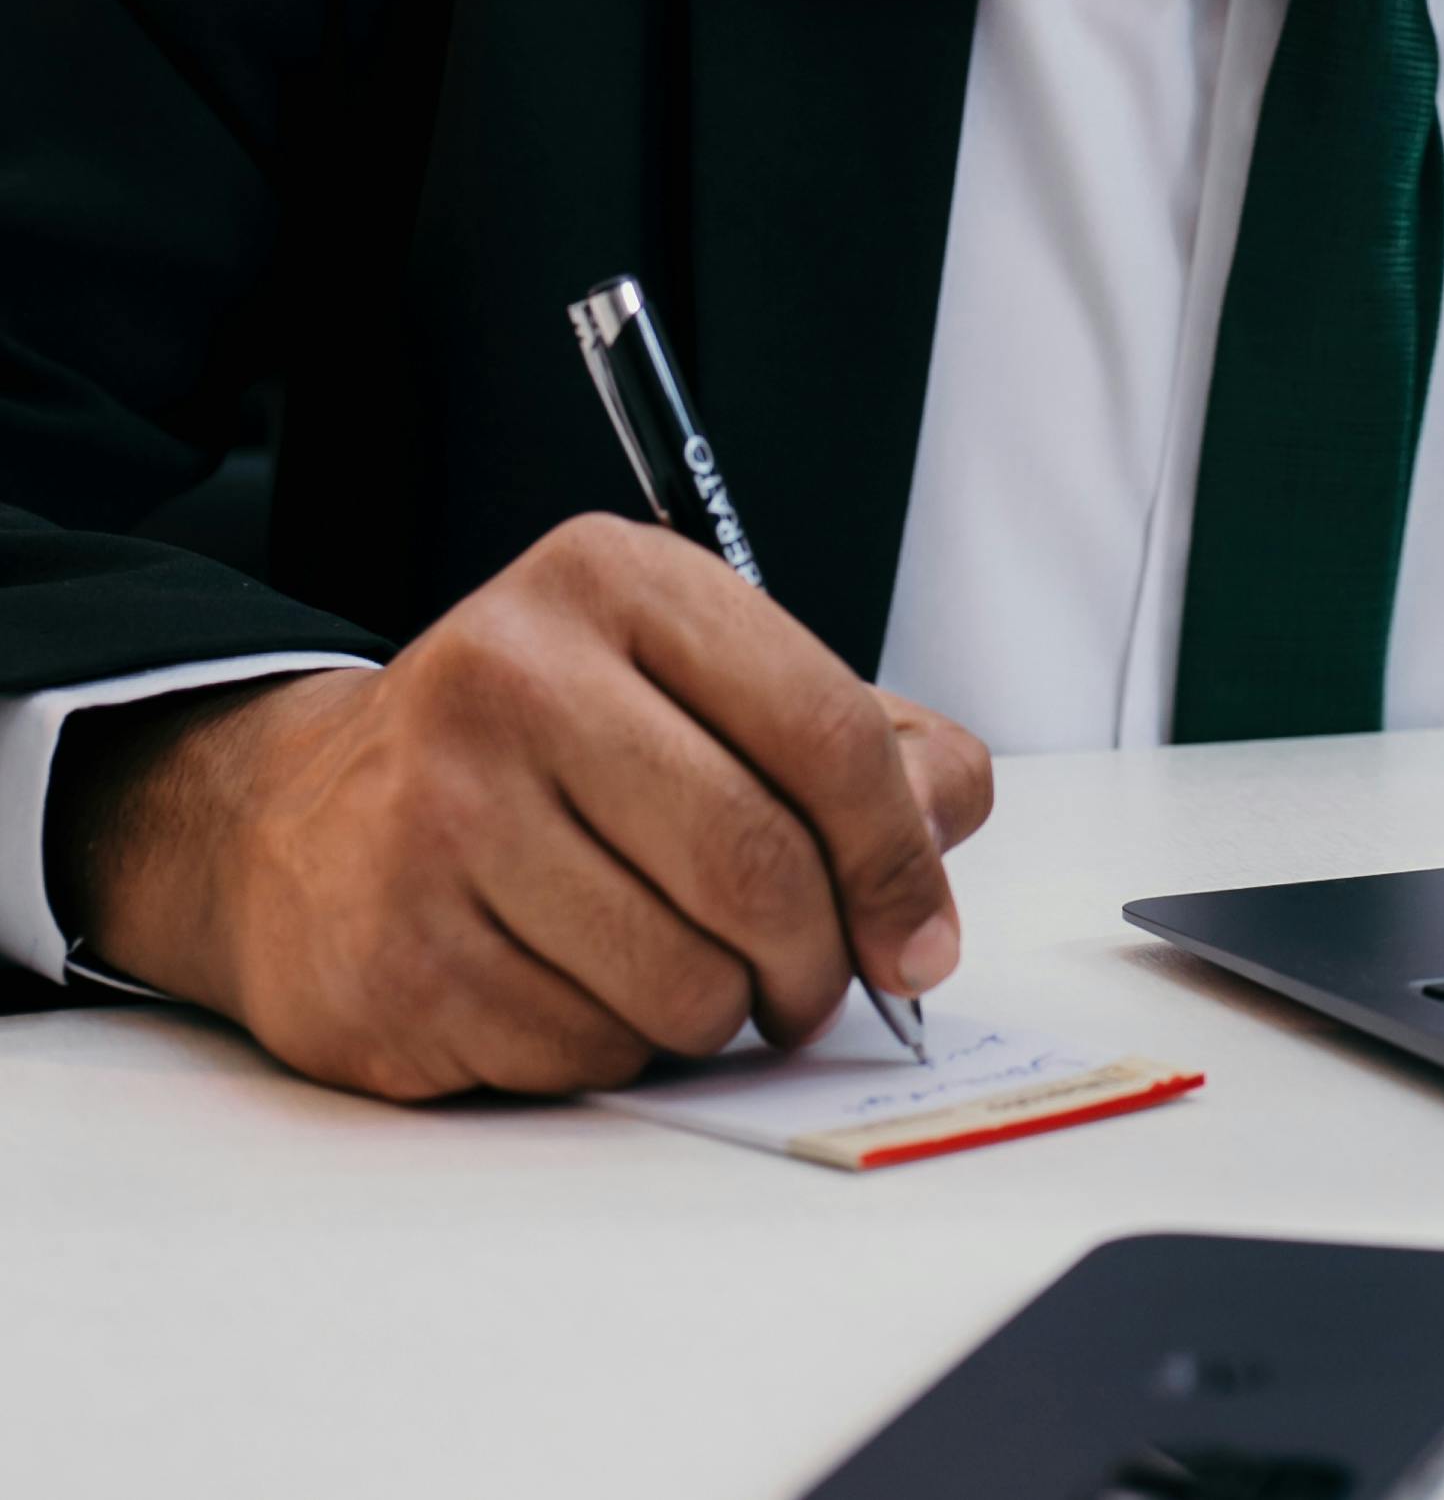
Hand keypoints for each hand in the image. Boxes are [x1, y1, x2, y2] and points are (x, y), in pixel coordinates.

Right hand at [47, 516, 993, 1101]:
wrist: (309, 823)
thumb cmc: (541, 754)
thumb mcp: (696, 687)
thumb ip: (852, 740)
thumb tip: (946, 820)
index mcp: (614, 582)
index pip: (821, 725)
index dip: (898, 853)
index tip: (923, 934)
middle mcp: (514, 675)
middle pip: (755, 863)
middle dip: (818, 959)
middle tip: (814, 986)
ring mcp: (441, 814)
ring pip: (677, 977)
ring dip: (719, 1014)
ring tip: (688, 977)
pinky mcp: (399, 949)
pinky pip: (586, 1048)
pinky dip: (618, 1048)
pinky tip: (579, 988)